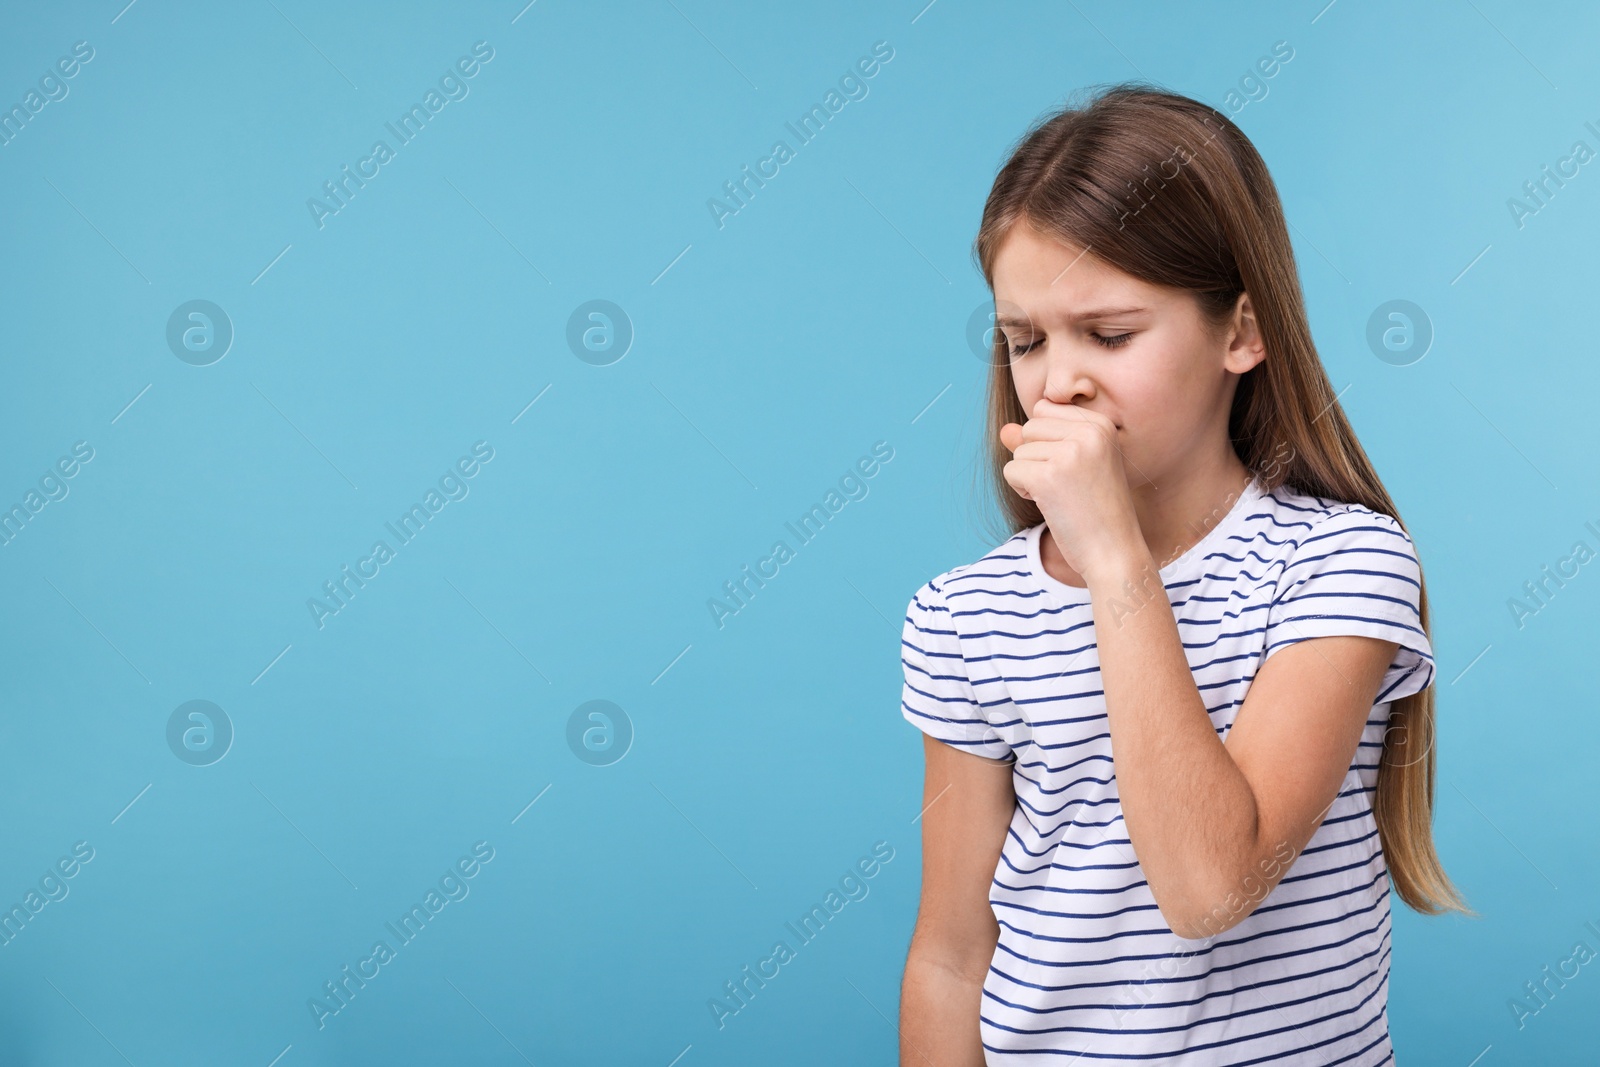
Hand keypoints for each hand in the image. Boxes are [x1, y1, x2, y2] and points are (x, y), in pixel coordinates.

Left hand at [999, 398, 1144, 583]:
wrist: (1114, 552)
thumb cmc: (1095, 510)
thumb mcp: (1073, 466)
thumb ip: (1040, 442)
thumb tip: (1004, 430)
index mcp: (1101, 424)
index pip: (1044, 410)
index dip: (1046, 442)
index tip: (1073, 468)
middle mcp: (1088, 432)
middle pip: (1029, 428)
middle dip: (1036, 459)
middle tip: (1066, 485)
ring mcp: (1069, 453)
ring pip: (1018, 452)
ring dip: (1030, 477)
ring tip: (1061, 497)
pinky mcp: (1048, 477)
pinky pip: (1011, 471)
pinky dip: (1022, 491)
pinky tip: (1049, 504)